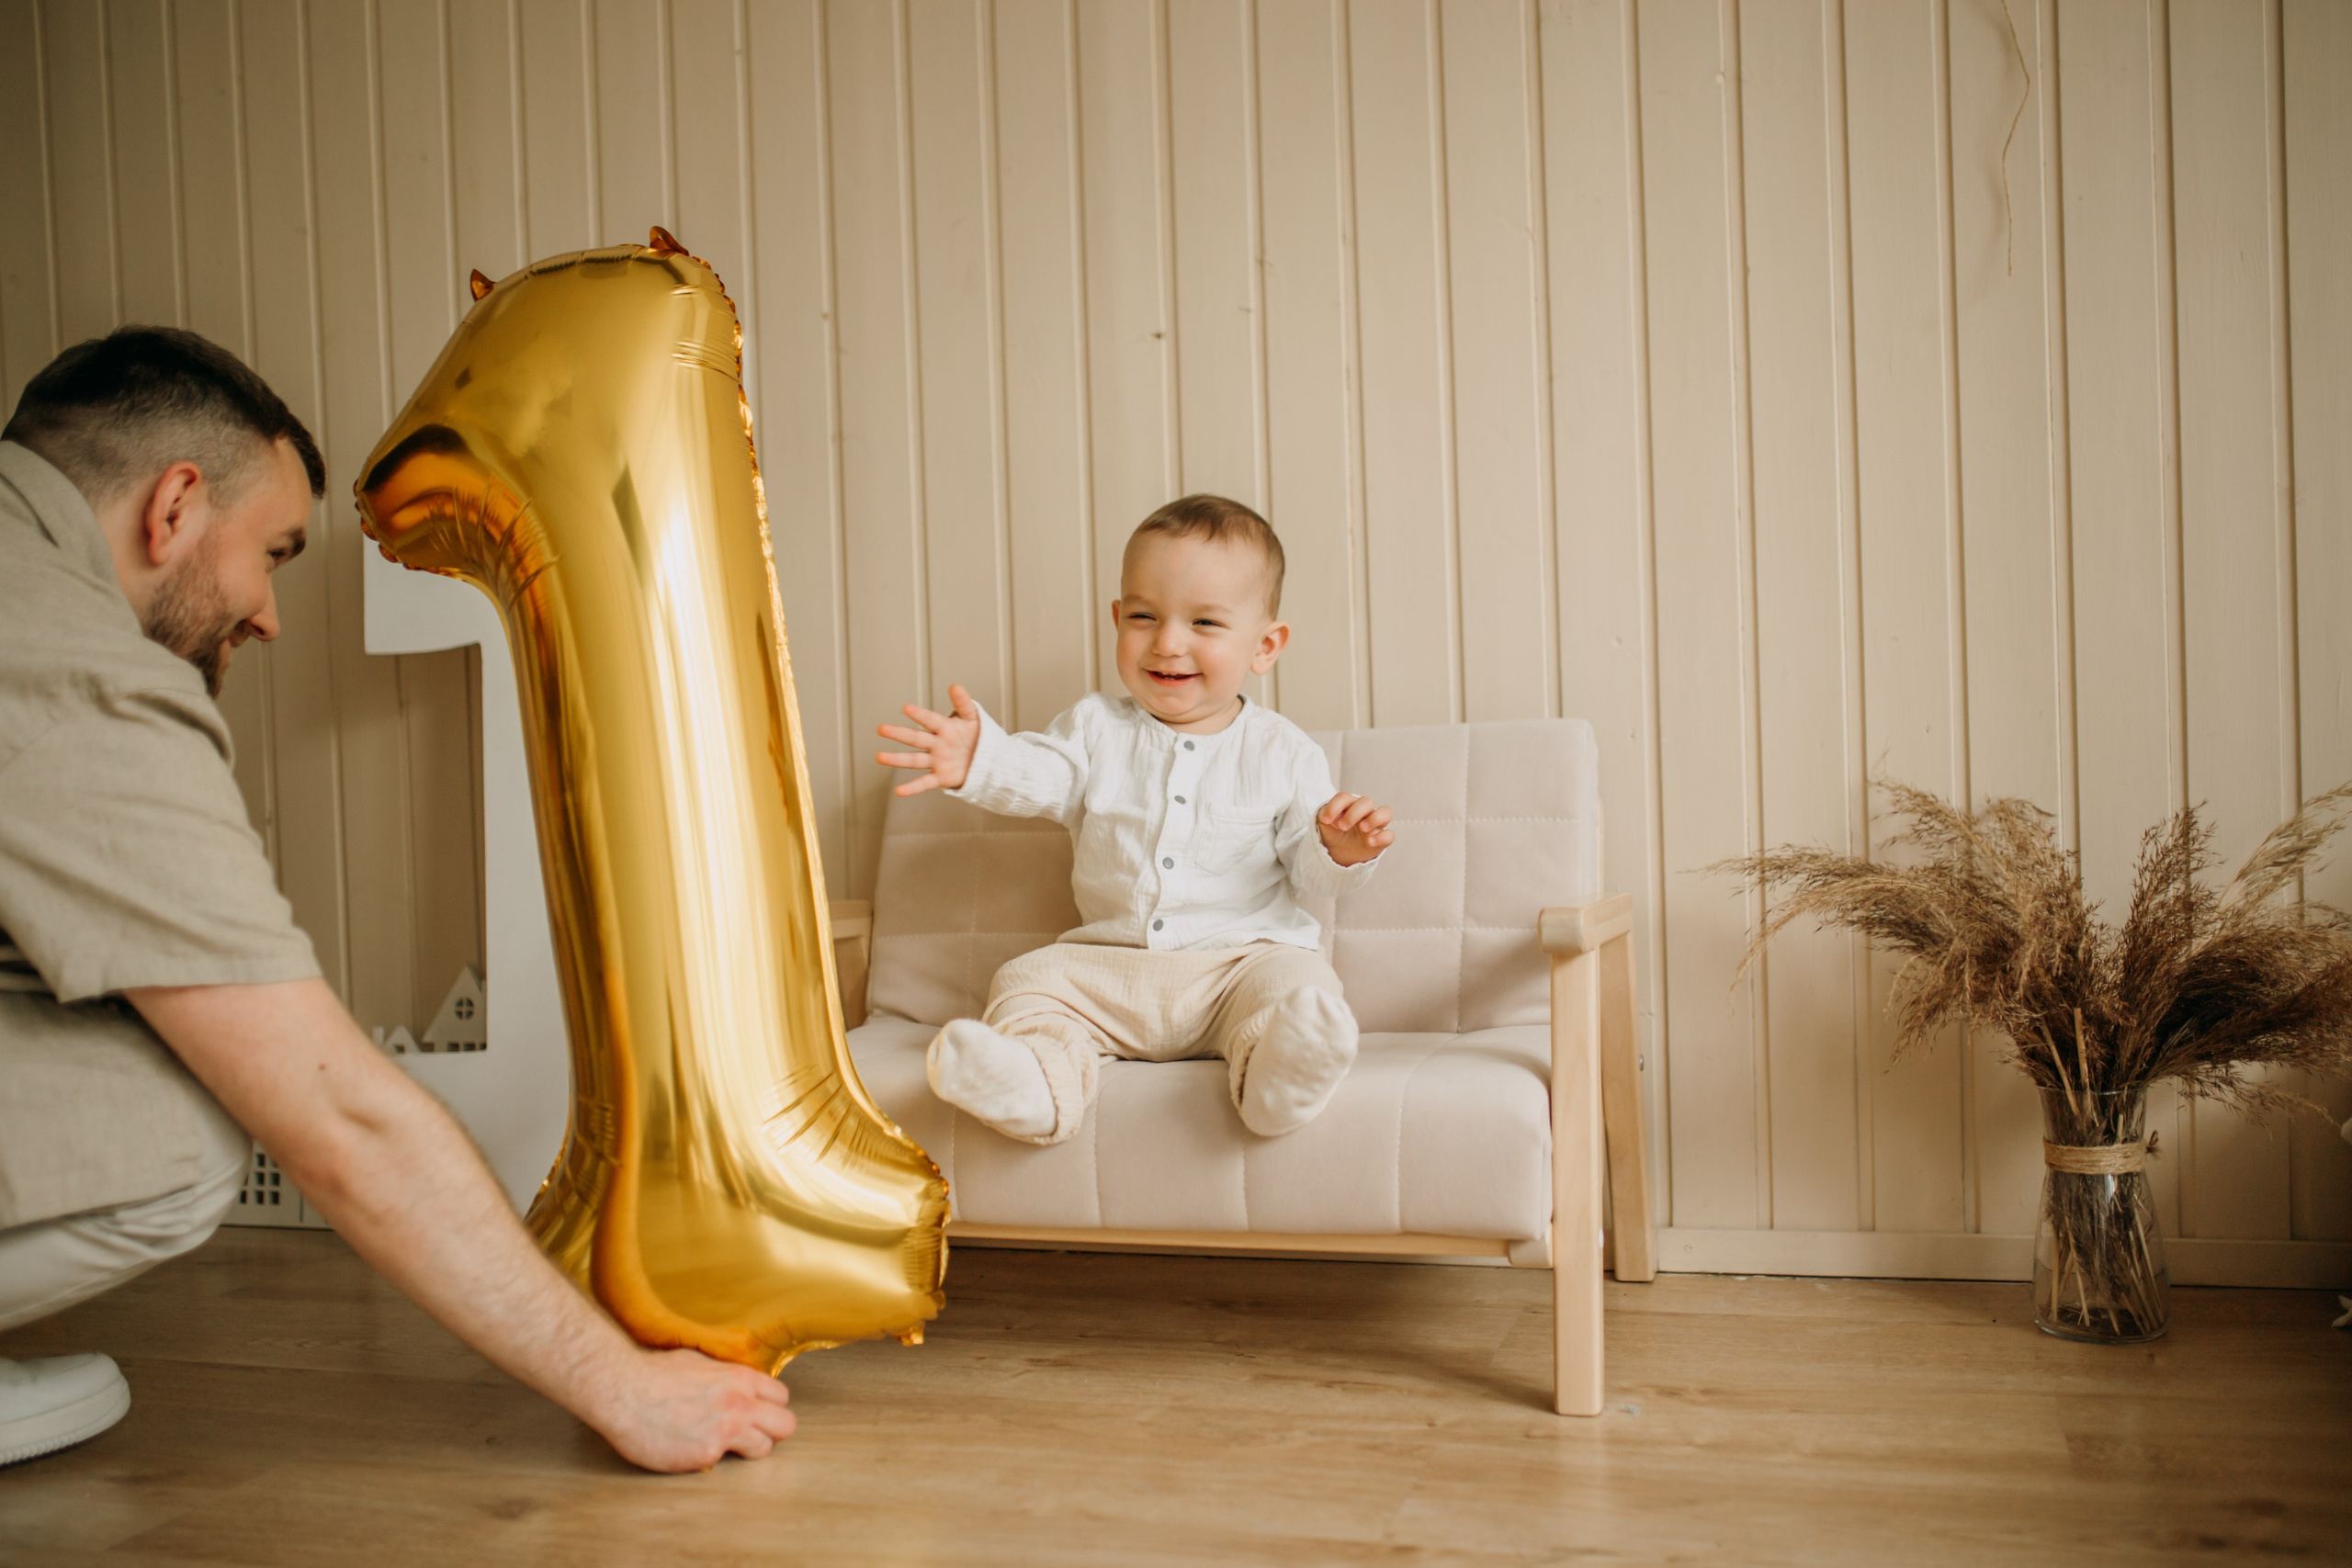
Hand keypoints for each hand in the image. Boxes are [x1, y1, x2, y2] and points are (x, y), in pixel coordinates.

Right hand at [593, 1347, 797, 1472]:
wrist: (623, 1391)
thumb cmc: (653, 1373)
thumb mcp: (699, 1362)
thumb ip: (724, 1376)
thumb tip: (733, 1384)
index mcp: (739, 1378)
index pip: (781, 1396)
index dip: (769, 1406)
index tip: (756, 1412)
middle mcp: (740, 1404)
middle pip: (786, 1425)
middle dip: (771, 1430)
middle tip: (750, 1433)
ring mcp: (726, 1431)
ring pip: (764, 1448)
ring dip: (748, 1449)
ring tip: (722, 1444)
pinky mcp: (707, 1455)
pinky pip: (723, 1463)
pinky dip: (710, 1458)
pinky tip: (691, 1448)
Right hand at [876, 683, 981, 795]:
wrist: (986, 759)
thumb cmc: (976, 736)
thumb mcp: (973, 718)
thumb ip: (963, 703)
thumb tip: (955, 685)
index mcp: (944, 728)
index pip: (930, 720)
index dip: (920, 715)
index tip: (906, 708)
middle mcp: (936, 744)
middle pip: (915, 738)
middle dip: (899, 734)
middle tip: (881, 729)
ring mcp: (936, 761)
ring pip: (914, 760)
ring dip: (897, 759)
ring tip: (879, 757)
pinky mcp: (941, 777)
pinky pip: (924, 783)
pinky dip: (912, 788)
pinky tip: (899, 791)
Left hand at [1317, 793, 1393, 866]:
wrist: (1339, 852)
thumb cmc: (1333, 833)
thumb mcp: (1325, 825)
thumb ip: (1326, 817)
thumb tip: (1335, 820)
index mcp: (1349, 804)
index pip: (1345, 797)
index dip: (1335, 806)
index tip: (1325, 820)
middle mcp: (1365, 811)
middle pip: (1366, 802)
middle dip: (1354, 814)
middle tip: (1343, 827)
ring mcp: (1375, 824)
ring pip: (1386, 812)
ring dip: (1374, 819)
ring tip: (1362, 829)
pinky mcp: (1381, 839)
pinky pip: (1389, 835)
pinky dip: (1381, 837)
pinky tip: (1369, 842)